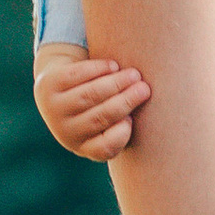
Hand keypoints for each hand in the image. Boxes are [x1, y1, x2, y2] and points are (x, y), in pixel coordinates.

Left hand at [35, 45, 152, 160]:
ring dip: (115, 83)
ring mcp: (54, 109)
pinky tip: (113, 66)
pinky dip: (98, 69)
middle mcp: (66, 132)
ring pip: (89, 95)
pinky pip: (76, 76)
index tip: (132, 120)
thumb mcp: (108, 122)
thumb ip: (128, 119)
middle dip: (126, 101)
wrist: (60, 88)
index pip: (103, 148)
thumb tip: (166, 113)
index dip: (120, 135)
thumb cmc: (97, 106)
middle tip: (145, 88)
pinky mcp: (48, 86)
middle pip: (99, 117)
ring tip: (134, 74)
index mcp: (84, 146)